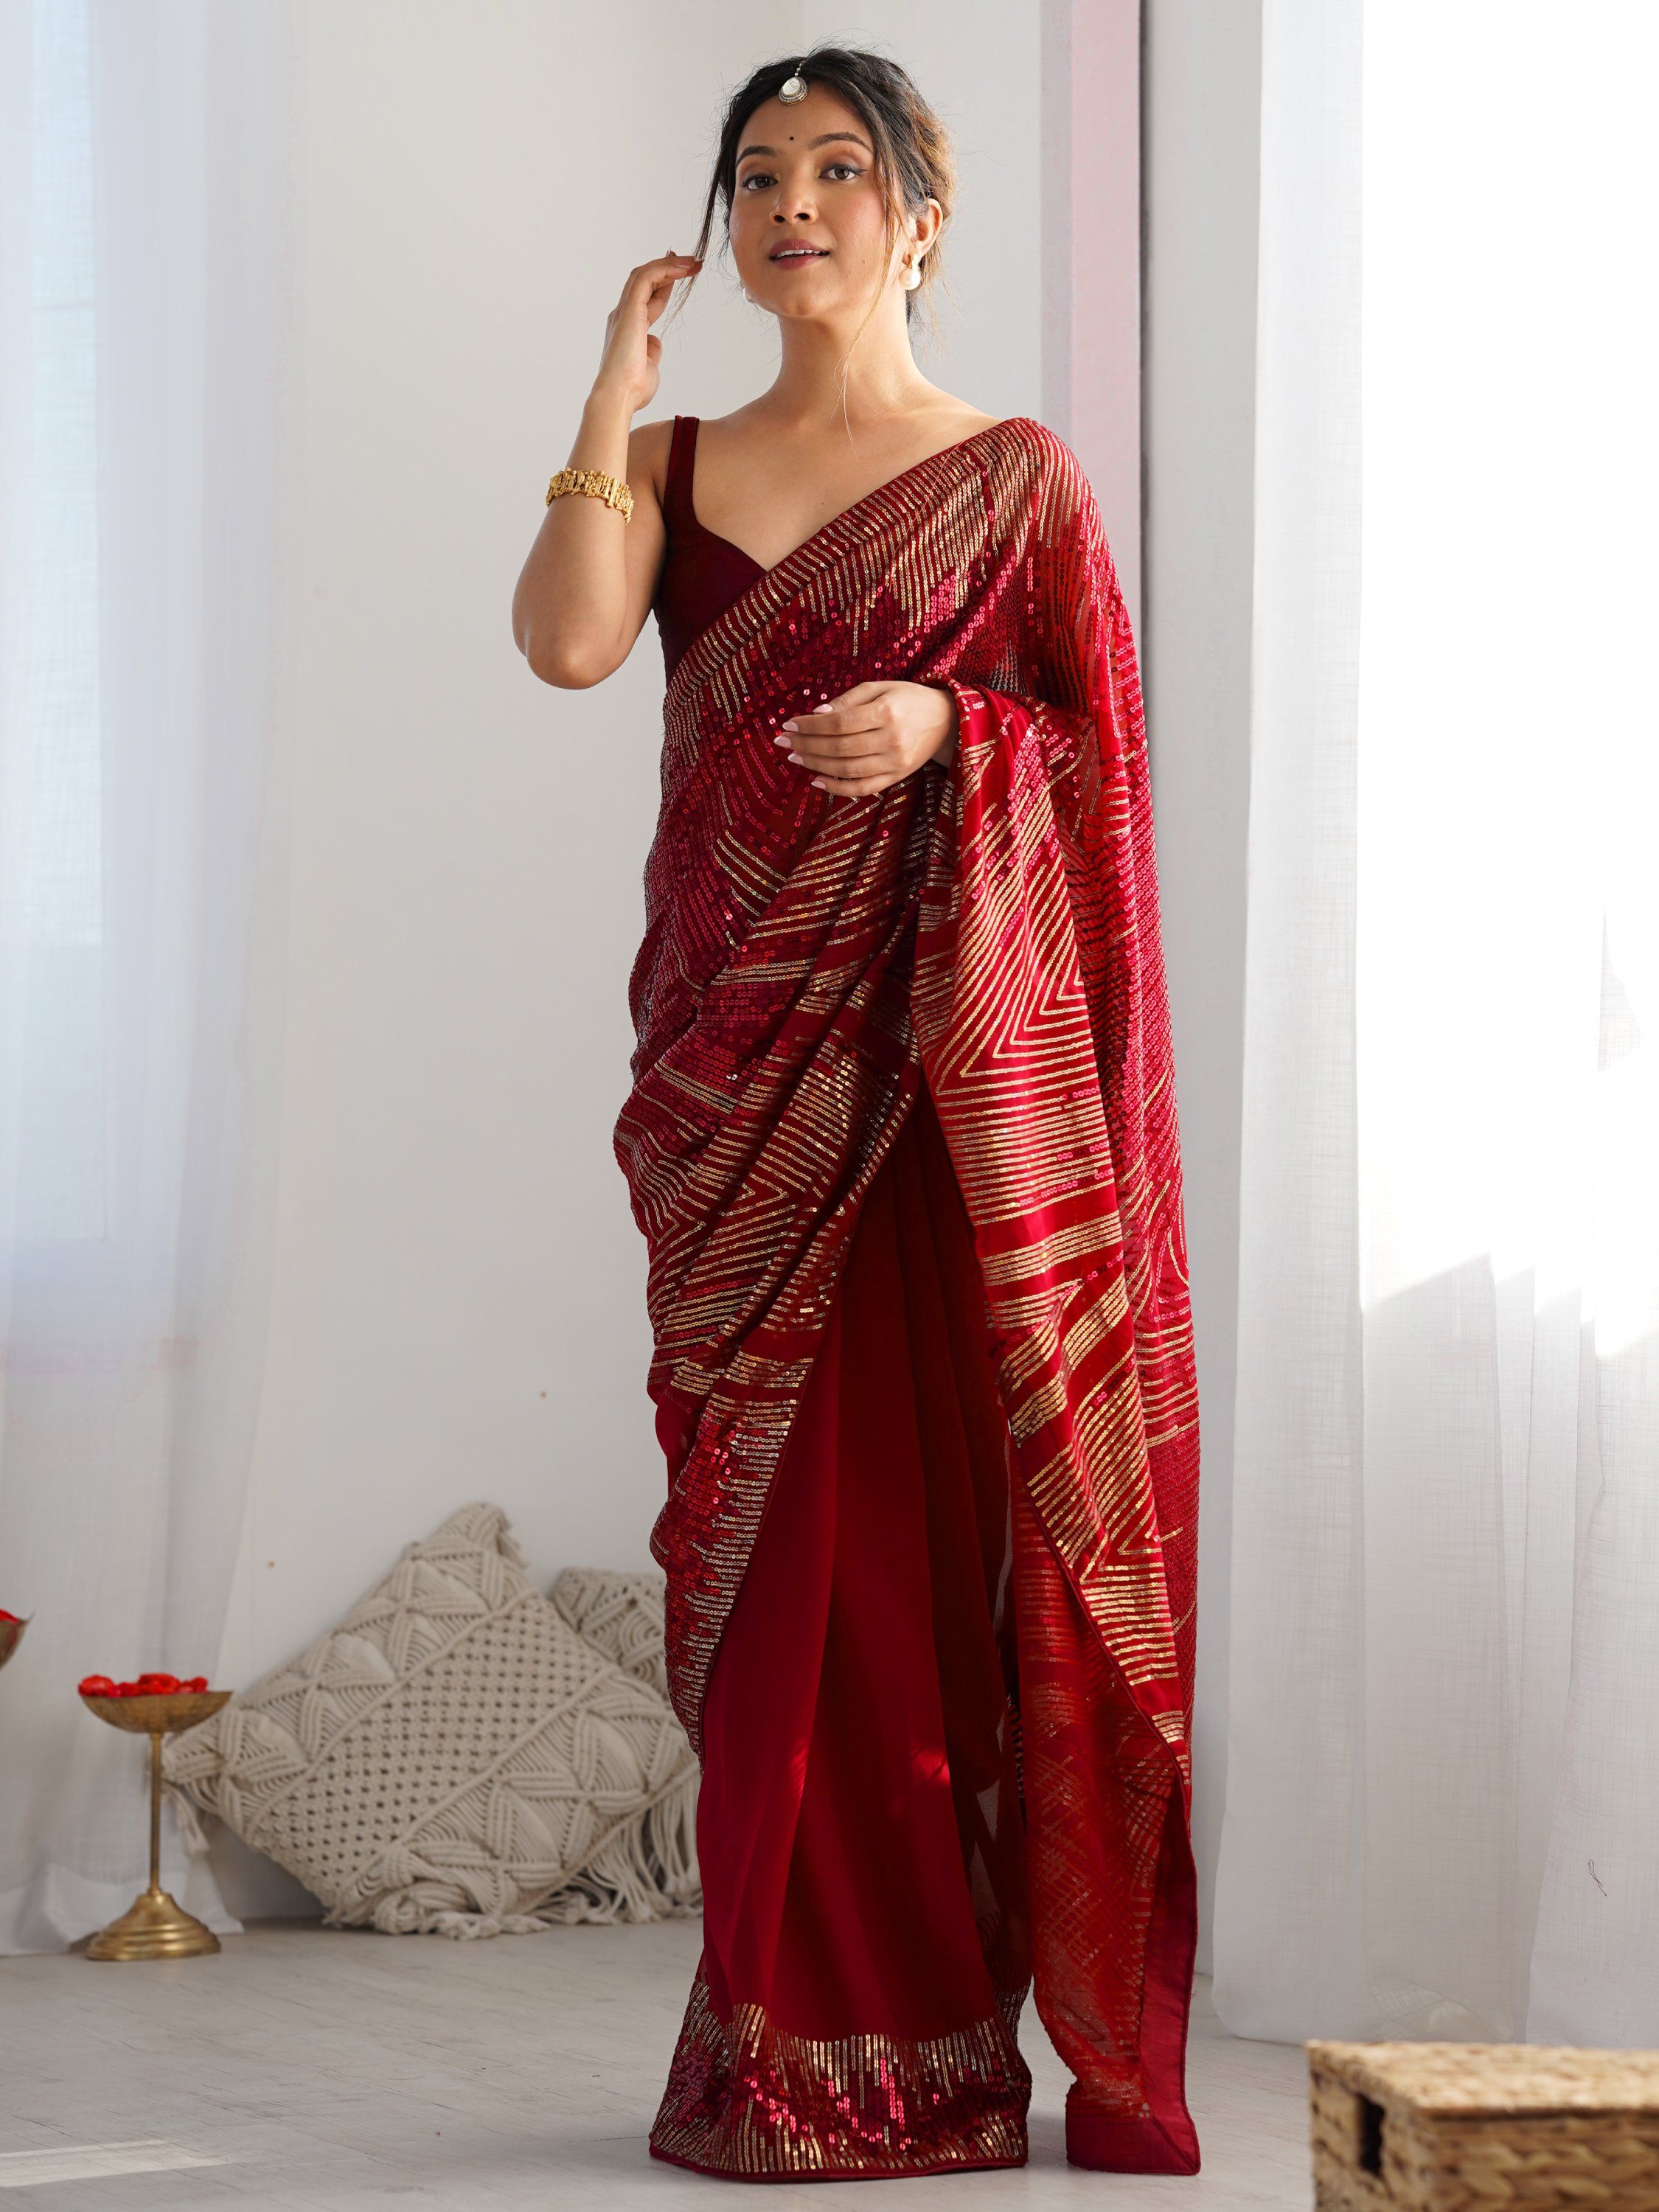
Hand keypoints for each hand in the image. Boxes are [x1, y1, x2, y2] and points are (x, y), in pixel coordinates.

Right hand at [592, 251, 702, 413]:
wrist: (618, 396)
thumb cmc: (632, 388)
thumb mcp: (649, 367)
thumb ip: (652, 351)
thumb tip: (654, 343)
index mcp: (628, 328)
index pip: (648, 297)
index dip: (666, 283)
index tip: (684, 274)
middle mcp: (623, 315)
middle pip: (644, 280)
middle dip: (667, 267)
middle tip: (690, 261)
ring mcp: (624, 312)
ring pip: (644, 275)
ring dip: (669, 264)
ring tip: (691, 261)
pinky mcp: (629, 310)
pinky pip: (647, 279)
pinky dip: (665, 269)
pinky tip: (683, 267)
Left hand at [774, 681, 957, 797]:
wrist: (946, 720)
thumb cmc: (908, 698)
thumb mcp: (880, 688)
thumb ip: (848, 700)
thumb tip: (816, 713)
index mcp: (887, 712)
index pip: (839, 722)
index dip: (811, 726)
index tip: (789, 724)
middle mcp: (892, 739)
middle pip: (839, 747)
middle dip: (807, 745)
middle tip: (783, 743)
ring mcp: (895, 762)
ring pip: (847, 769)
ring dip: (816, 765)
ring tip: (795, 757)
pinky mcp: (896, 777)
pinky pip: (862, 788)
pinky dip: (837, 788)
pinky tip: (816, 780)